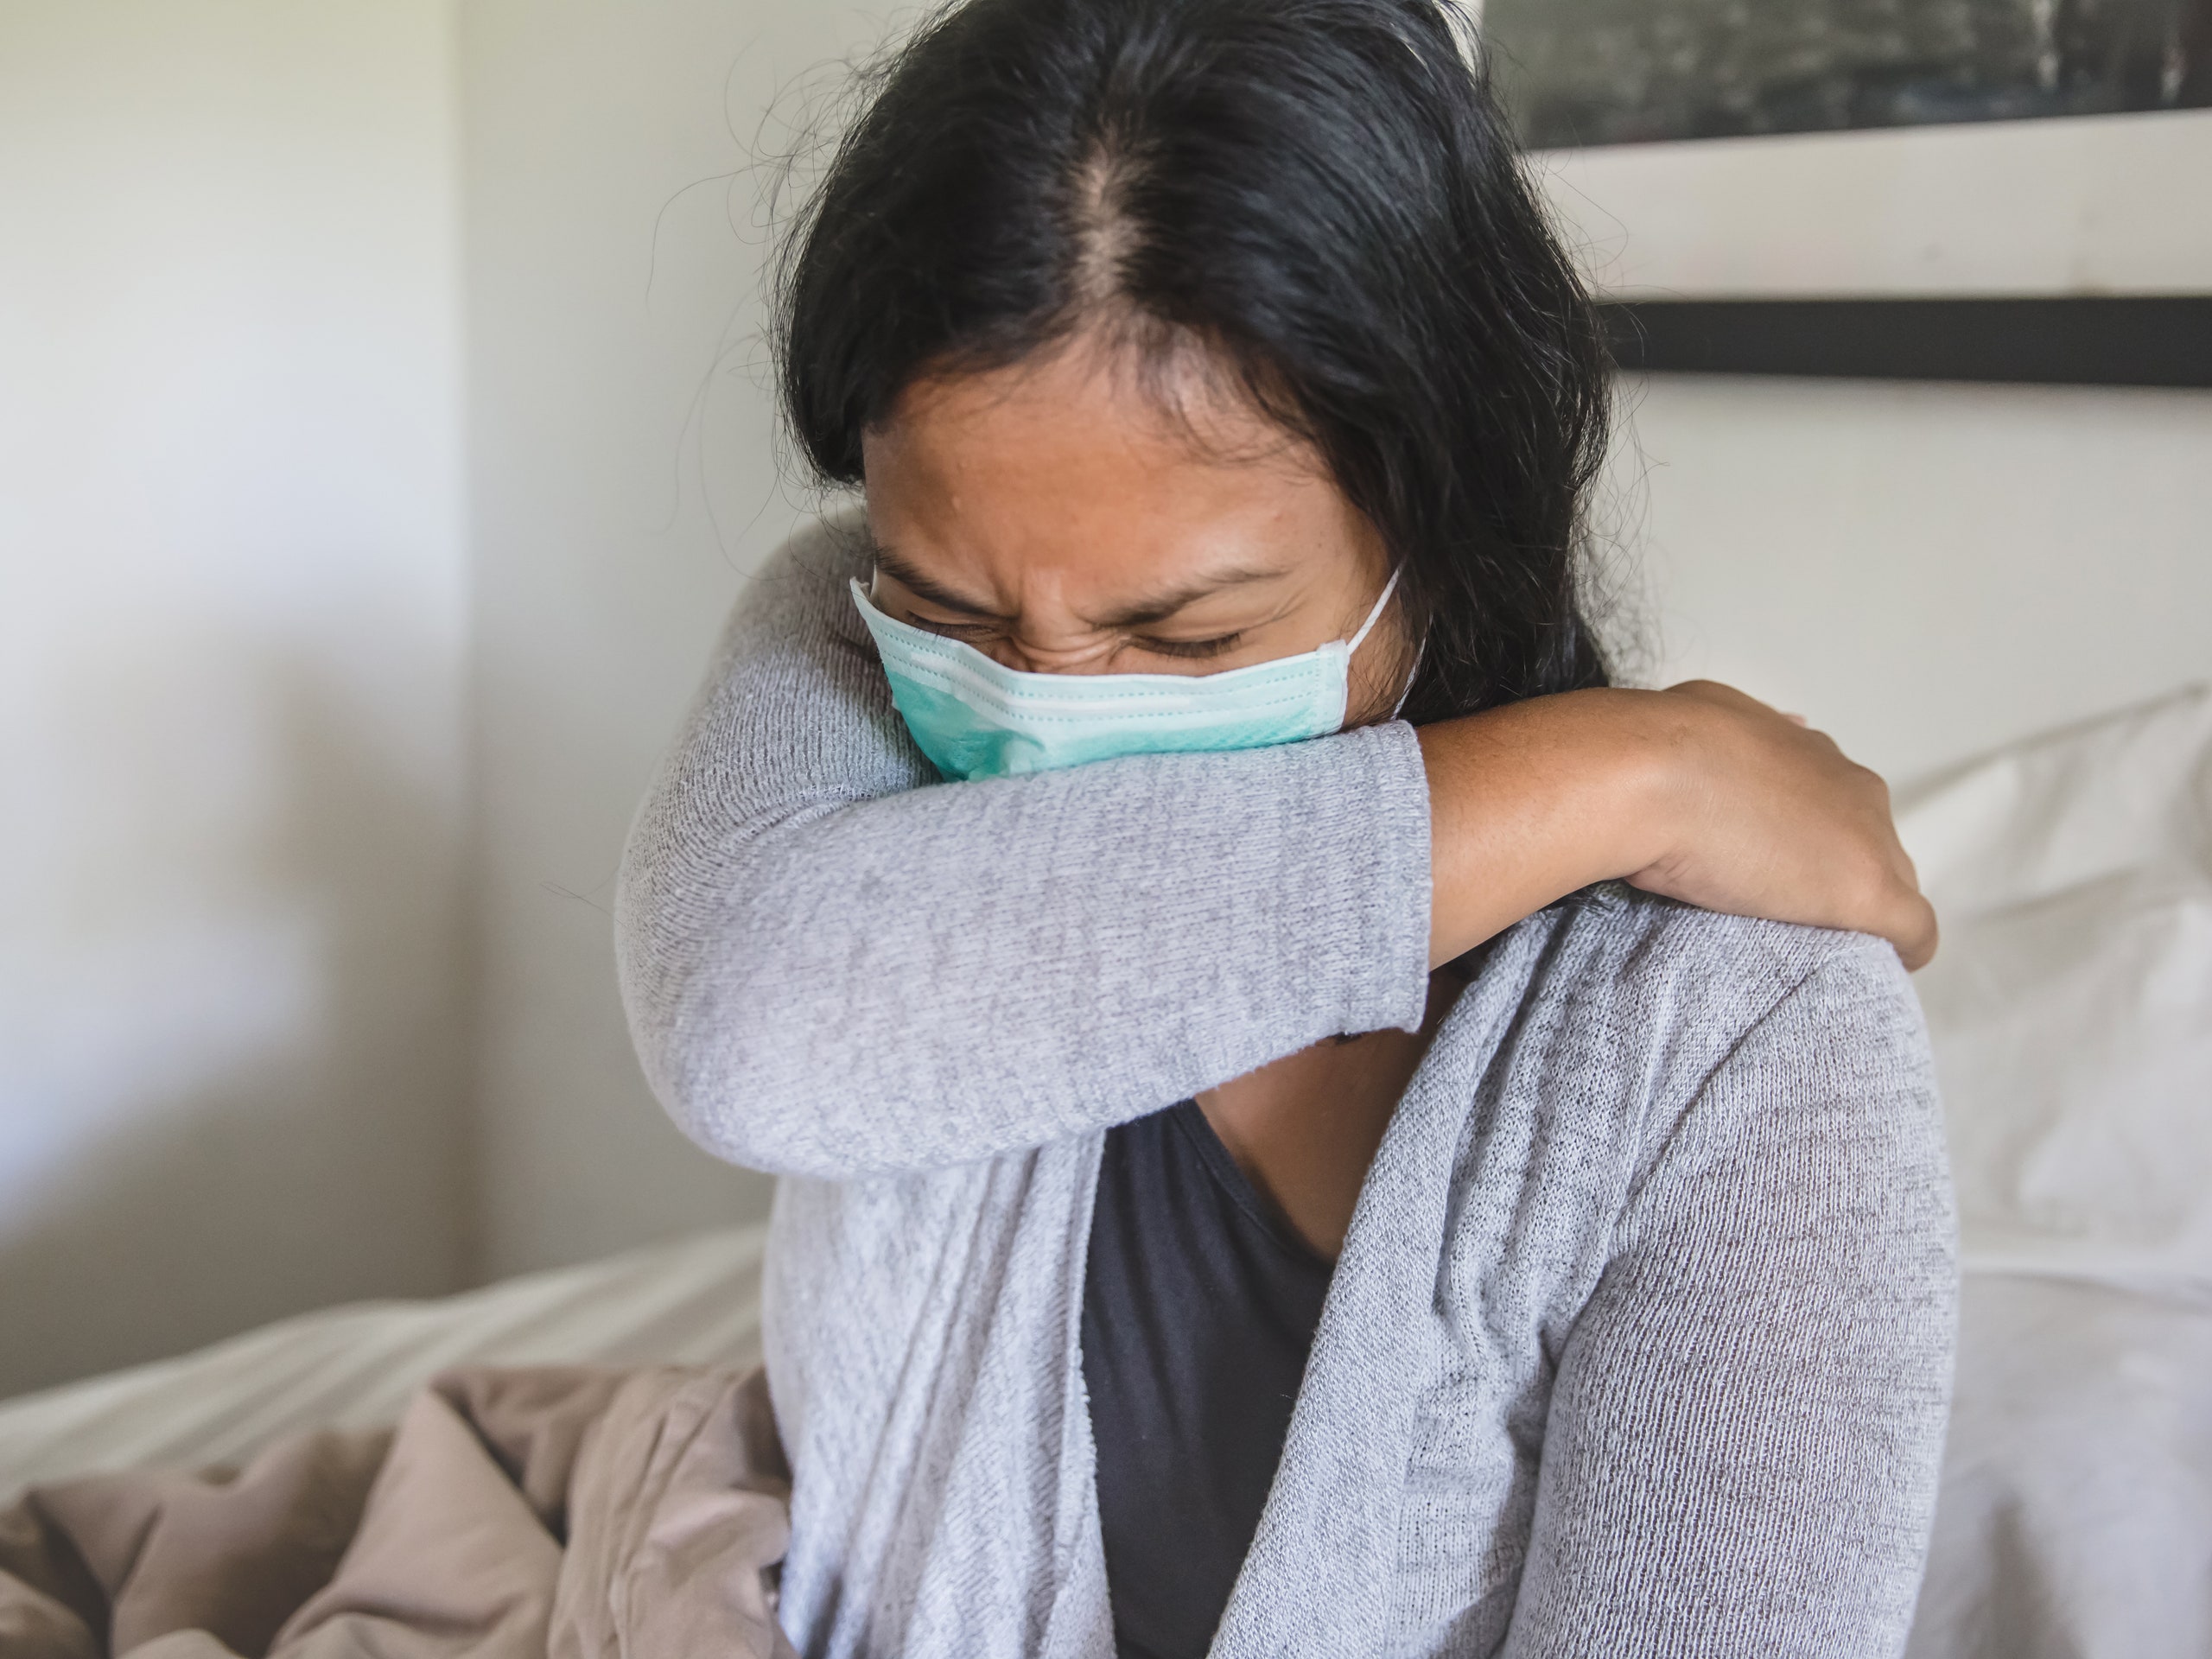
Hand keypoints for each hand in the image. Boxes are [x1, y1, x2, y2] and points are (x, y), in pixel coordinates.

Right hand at [1417, 683, 1937, 969]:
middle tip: (1773, 914)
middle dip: (1825, 870)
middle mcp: (1836, 774)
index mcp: (1785, 741)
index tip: (1748, 866)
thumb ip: (1641, 749)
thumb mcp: (1630, 736)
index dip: (1781, 833)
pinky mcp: (1874, 892)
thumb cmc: (1621, 754)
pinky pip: (1912, 933)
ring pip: (1885, 880)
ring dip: (1852, 913)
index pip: (1809, 791)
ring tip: (1809, 950)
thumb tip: (1579, 759)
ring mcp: (1862, 832)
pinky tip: (1868, 975)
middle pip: (1859, 833)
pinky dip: (1894, 954)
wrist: (1644, 772)